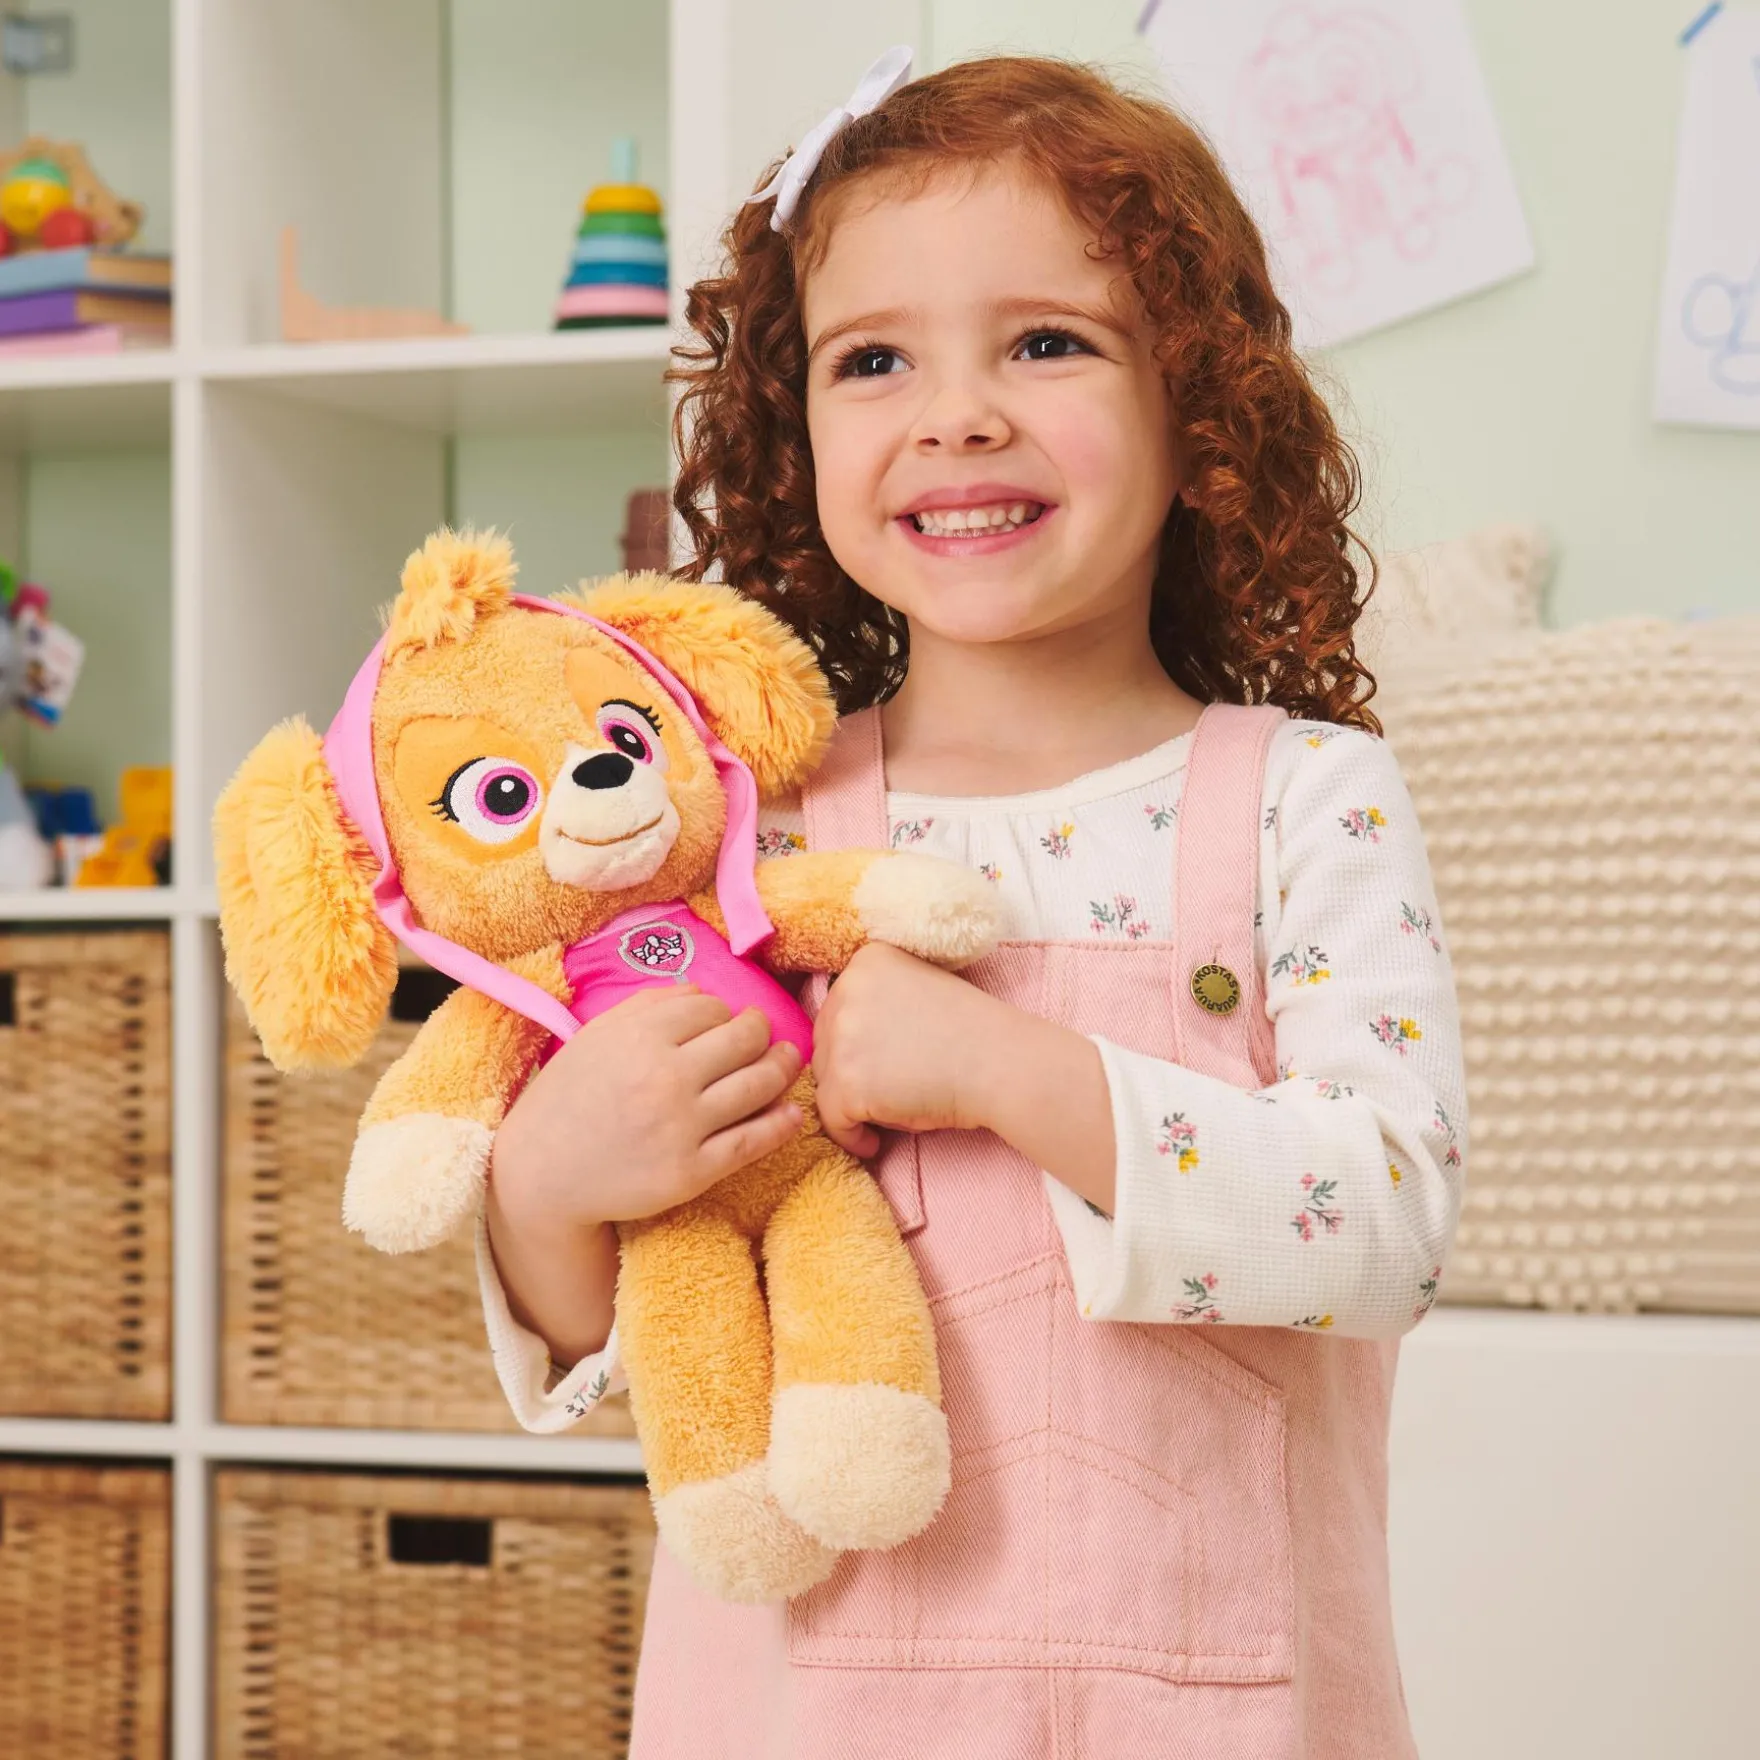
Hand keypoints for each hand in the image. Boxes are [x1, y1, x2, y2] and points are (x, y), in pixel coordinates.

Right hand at [489, 985, 803, 1229]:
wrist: (540, 1174)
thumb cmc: (568, 1099)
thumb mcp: (596, 1038)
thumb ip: (648, 1006)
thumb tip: (703, 991)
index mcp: (639, 1037)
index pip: (713, 1008)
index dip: (725, 1013)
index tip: (724, 1022)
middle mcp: (664, 1077)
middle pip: (745, 1039)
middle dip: (763, 1032)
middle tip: (767, 1035)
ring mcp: (681, 1126)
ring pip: (758, 1085)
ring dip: (783, 1068)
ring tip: (790, 1061)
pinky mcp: (692, 1172)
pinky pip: (753, 1141)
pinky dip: (782, 1123)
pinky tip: (793, 1114)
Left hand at [812, 942, 1118, 1211]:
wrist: (1003, 1064)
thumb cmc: (975, 1034)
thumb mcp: (920, 990)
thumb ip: (880, 1001)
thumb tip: (844, 1041)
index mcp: (867, 961)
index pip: (837, 1009)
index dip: (857, 1044)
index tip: (883, 1065)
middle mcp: (846, 990)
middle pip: (825, 1044)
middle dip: (849, 1072)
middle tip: (886, 1093)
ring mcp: (843, 1038)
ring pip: (824, 1081)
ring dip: (850, 1102)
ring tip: (889, 1113)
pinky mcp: (846, 1084)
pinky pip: (831, 1119)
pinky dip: (849, 1136)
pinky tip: (873, 1142)